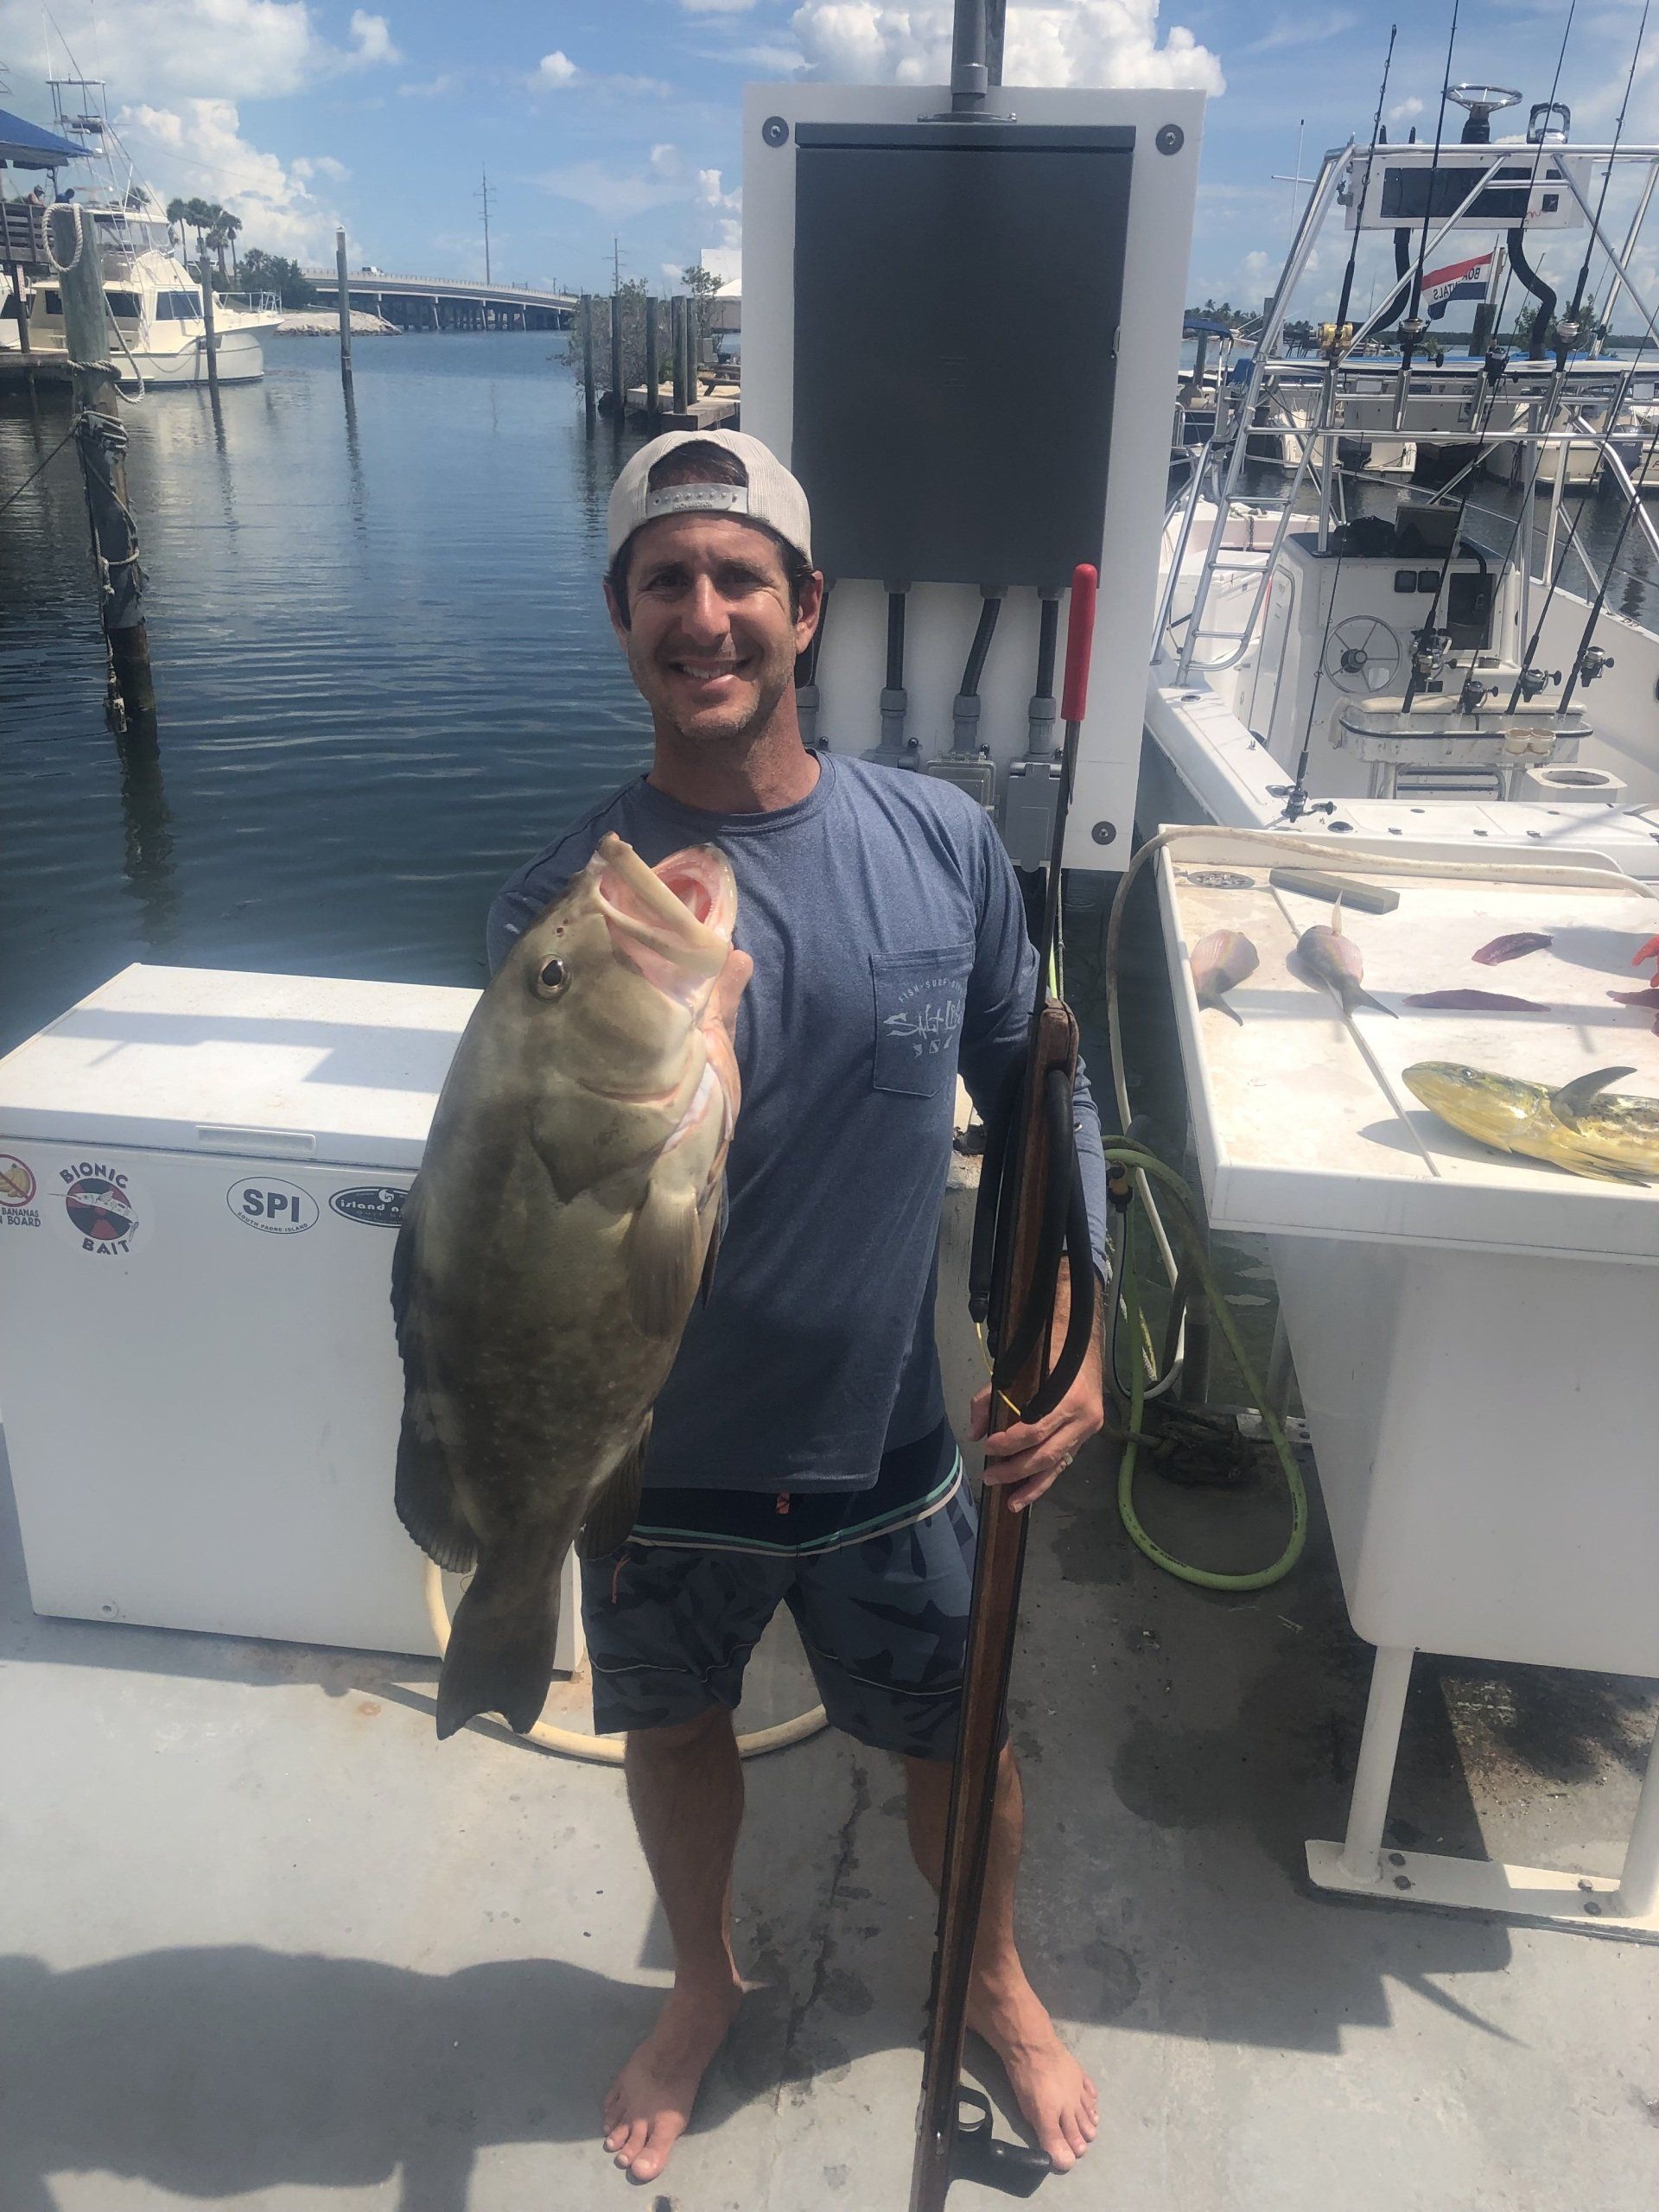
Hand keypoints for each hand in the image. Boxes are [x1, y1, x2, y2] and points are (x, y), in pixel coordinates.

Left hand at [969, 1274, 1105, 1513]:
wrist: (1086, 1340)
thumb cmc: (1049, 1350)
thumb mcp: (1018, 1367)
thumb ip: (990, 1399)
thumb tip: (975, 1433)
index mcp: (1069, 1398)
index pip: (1035, 1430)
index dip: (1009, 1443)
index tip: (988, 1446)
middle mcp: (1083, 1418)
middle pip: (1045, 1454)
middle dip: (1015, 1470)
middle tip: (989, 1476)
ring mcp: (1088, 1430)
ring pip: (1057, 1466)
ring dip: (1031, 1486)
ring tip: (1009, 1502)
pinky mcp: (1087, 1436)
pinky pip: (1064, 1463)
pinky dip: (1044, 1479)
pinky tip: (1027, 1494)